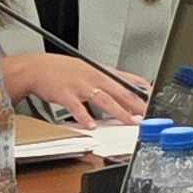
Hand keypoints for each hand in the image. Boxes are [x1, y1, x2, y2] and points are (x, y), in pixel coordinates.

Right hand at [6, 50, 147, 123]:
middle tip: (148, 115)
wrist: (37, 68)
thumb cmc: (64, 70)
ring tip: (129, 121)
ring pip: (104, 100)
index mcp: (103, 72)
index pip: (130, 80)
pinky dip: (85, 117)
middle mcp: (95, 78)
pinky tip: (91, 125)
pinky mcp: (66, 95)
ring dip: (119, 112)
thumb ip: (110, 79)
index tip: (155, 101)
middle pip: (121, 92)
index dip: (144, 91)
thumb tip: (130, 87)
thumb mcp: (91, 69)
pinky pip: (77, 108)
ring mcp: (81, 86)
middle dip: (137, 104)